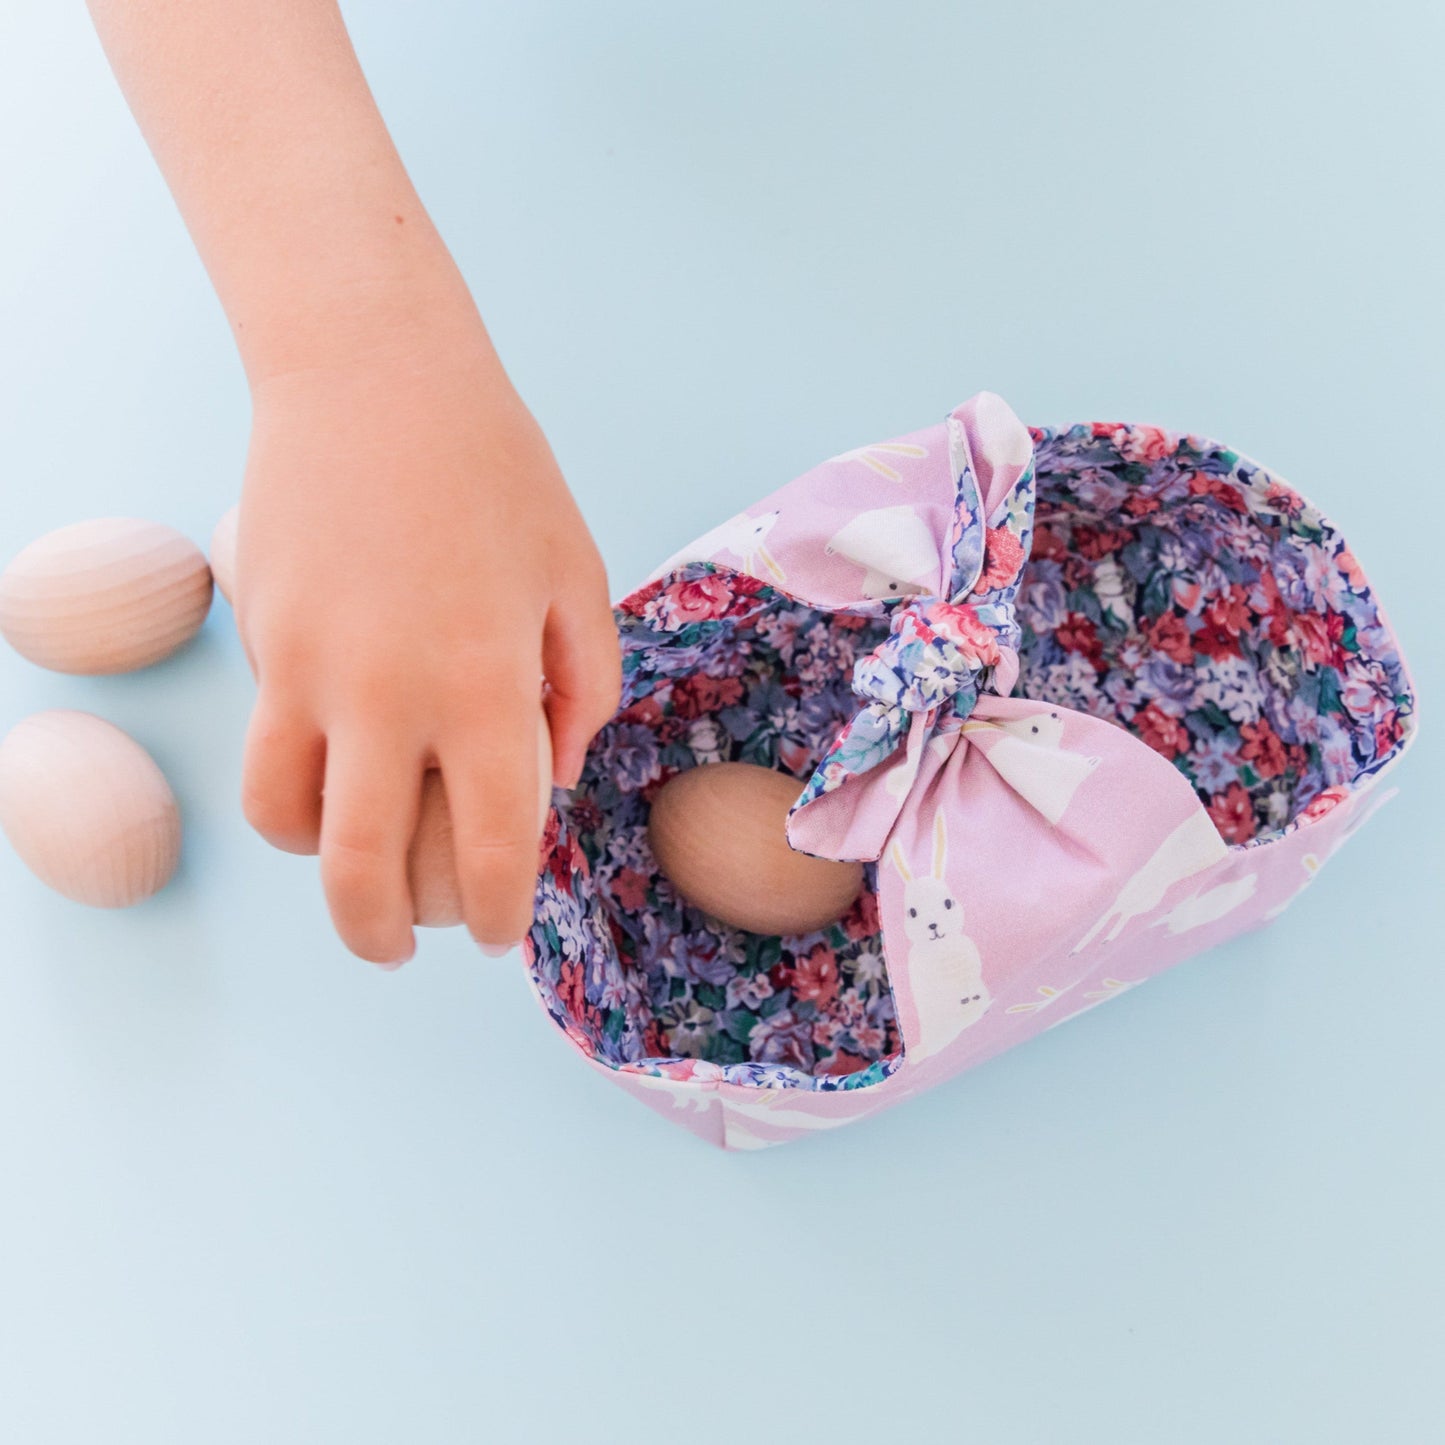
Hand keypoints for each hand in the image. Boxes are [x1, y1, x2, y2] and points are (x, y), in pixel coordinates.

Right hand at [233, 311, 619, 964]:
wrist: (374, 375)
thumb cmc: (497, 470)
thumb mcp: (577, 575)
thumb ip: (584, 689)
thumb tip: (555, 780)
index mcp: (489, 682)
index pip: (496, 845)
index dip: (501, 911)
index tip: (501, 936)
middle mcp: (392, 694)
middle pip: (365, 869)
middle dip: (386, 936)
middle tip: (405, 950)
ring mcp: (310, 672)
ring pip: (287, 828)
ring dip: (321, 877)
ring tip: (355, 876)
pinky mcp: (260, 643)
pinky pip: (260, 757)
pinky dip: (289, 799)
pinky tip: (331, 786)